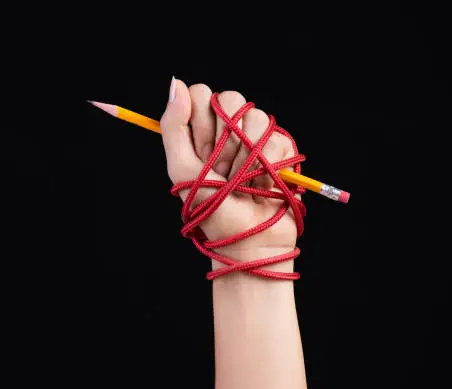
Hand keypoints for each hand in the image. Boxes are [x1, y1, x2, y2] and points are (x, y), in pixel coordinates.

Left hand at [159, 78, 303, 275]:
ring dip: (248, 157)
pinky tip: (263, 185)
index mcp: (200, 133)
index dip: (202, 119)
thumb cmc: (213, 210)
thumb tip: (176, 84)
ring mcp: (255, 139)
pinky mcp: (280, 149)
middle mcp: (227, 131)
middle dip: (226, 140)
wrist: (250, 240)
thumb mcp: (182, 170)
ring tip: (244, 182)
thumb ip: (173, 127)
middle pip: (230, 99)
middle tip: (223, 170)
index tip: (202, 151)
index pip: (201, 93)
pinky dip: (270, 166)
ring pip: (257, 117)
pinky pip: (278, 138)